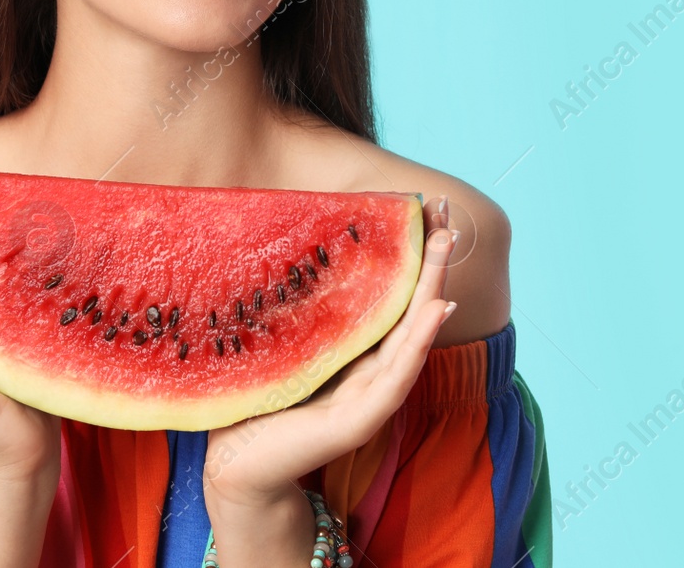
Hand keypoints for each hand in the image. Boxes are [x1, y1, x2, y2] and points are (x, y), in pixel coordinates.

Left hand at [203, 195, 457, 503]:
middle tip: (446, 220)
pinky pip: (395, 378)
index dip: (408, 262)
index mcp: (353, 357)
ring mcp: (370, 400)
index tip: (420, 215)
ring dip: (432, 292)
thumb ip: (293, 316)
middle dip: (430, 268)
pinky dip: (418, 344)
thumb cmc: (254, 406)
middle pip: (409, 314)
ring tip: (445, 250)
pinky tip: (435, 312)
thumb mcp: (277, 348)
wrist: (237, 468)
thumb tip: (283, 251)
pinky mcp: (359, 422)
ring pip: (411, 339)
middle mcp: (370, 375)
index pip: (390, 303)